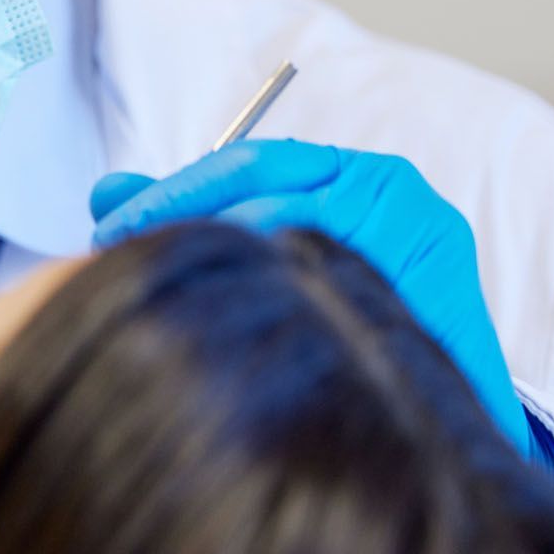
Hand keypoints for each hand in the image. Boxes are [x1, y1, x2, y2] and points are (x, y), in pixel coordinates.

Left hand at [90, 140, 534, 456]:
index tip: (107, 232)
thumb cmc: (351, 315)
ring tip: (167, 296)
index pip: (249, 164)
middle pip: (269, 191)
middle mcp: (389, 187)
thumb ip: (196, 219)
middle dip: (183, 223)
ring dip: (231, 264)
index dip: (172, 196)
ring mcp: (422, 234)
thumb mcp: (270, 255)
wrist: (449, 388)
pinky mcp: (448, 292)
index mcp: (347, 170)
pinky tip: (246, 333)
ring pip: (304, 236)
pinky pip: (355, 298)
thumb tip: (105, 192)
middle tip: (117, 262)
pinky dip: (299, 307)